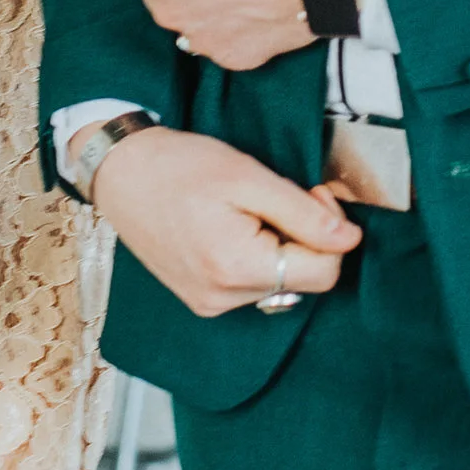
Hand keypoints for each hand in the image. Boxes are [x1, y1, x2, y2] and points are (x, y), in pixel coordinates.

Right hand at [91, 126, 358, 318]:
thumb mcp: (249, 177)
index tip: (311, 194)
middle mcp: (223, 298)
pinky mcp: (202, 300)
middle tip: (282, 196)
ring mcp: (209, 303)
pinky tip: (234, 228)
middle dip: (306, 236)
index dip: (331, 230)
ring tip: (249, 210)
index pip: (325, 271)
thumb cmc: (178, 167)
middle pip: (304, 278)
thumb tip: (349, 239)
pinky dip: (258, 257)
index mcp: (236, 268)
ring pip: (282, 283)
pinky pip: (254, 286)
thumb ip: (304, 213)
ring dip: (281, 247)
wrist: (121, 172)